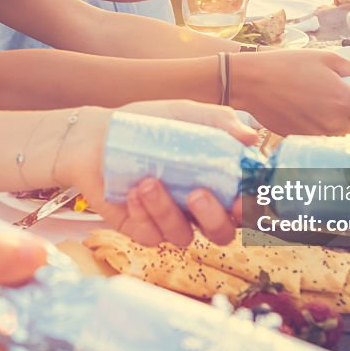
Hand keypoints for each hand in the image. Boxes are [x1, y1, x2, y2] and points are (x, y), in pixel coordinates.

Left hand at [56, 102, 257, 246]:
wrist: (98, 135)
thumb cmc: (146, 125)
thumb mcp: (184, 114)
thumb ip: (219, 122)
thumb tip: (251, 136)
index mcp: (215, 182)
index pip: (243, 206)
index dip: (250, 210)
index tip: (243, 200)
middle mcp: (196, 208)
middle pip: (221, 233)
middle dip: (214, 219)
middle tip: (197, 193)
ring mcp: (169, 220)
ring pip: (183, 236)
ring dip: (167, 211)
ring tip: (147, 182)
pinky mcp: (140, 228)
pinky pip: (150, 236)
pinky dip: (142, 214)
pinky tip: (130, 191)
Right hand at [233, 49, 349, 135]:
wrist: (250, 82)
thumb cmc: (286, 66)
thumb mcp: (326, 58)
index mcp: (344, 102)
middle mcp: (333, 123)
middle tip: (342, 100)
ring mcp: (316, 134)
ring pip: (339, 136)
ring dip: (337, 123)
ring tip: (321, 103)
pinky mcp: (300, 138)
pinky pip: (319, 137)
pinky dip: (318, 127)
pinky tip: (306, 110)